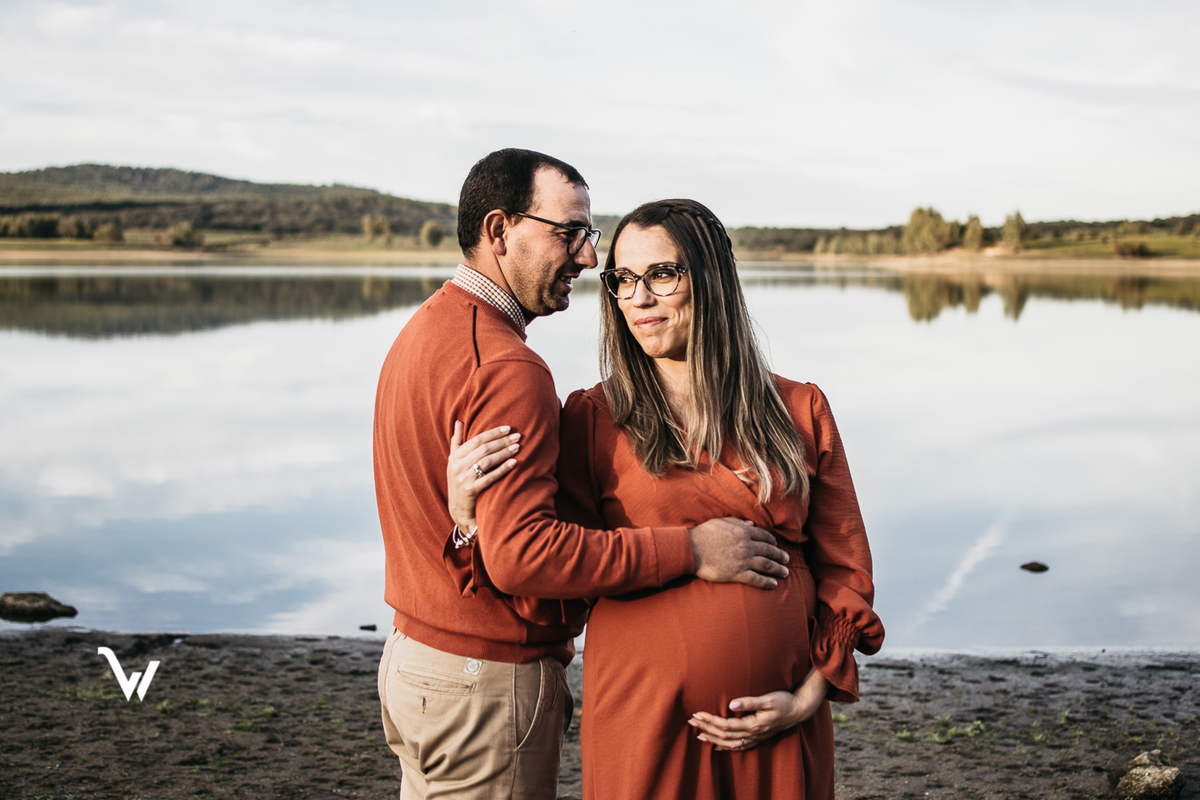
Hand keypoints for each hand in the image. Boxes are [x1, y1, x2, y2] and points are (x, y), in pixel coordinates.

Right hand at [446, 421, 520, 530]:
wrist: (459, 510)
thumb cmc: (460, 481)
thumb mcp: (454, 461)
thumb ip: (457, 442)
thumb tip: (459, 421)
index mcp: (455, 457)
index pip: (476, 439)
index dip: (493, 433)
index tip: (508, 428)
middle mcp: (457, 466)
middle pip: (483, 449)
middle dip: (502, 441)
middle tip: (518, 436)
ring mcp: (463, 479)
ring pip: (487, 461)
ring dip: (504, 453)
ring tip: (518, 447)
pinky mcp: (470, 491)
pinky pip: (490, 477)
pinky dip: (503, 469)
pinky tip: (514, 463)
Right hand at [688, 518, 788, 588]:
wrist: (692, 549)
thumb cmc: (704, 534)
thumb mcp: (722, 521)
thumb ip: (737, 522)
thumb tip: (750, 524)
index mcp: (743, 532)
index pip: (764, 536)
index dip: (772, 541)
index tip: (776, 544)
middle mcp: (747, 546)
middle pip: (769, 551)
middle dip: (779, 555)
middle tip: (786, 559)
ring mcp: (743, 560)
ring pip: (766, 565)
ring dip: (778, 569)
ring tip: (785, 573)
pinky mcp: (737, 574)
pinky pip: (756, 579)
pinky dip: (767, 582)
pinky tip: (774, 584)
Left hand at [688, 668, 829, 750]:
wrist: (799, 710)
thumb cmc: (784, 701)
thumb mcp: (769, 699)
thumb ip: (750, 702)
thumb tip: (732, 704)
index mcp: (753, 725)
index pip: (726, 725)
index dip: (710, 721)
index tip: (697, 714)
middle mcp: (753, 734)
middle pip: (724, 735)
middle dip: (707, 729)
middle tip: (691, 721)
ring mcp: (755, 738)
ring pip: (729, 743)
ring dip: (713, 739)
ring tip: (698, 735)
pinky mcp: (757, 737)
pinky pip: (738, 746)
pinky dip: (726, 747)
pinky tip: (716, 746)